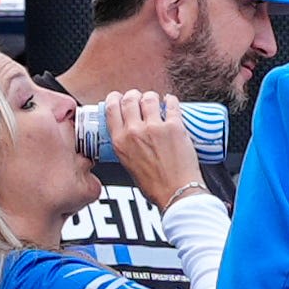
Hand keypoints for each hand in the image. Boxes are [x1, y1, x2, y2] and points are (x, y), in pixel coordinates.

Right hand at [100, 85, 202, 204]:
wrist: (176, 193)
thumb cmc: (154, 185)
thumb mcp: (127, 164)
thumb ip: (126, 145)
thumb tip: (130, 131)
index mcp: (120, 142)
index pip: (111, 108)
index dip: (114, 98)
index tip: (118, 97)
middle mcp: (135, 132)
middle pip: (130, 99)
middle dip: (133, 95)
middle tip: (138, 98)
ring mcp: (155, 128)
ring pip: (149, 98)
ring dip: (151, 97)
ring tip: (155, 101)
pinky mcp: (175, 127)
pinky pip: (171, 104)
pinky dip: (170, 100)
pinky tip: (170, 101)